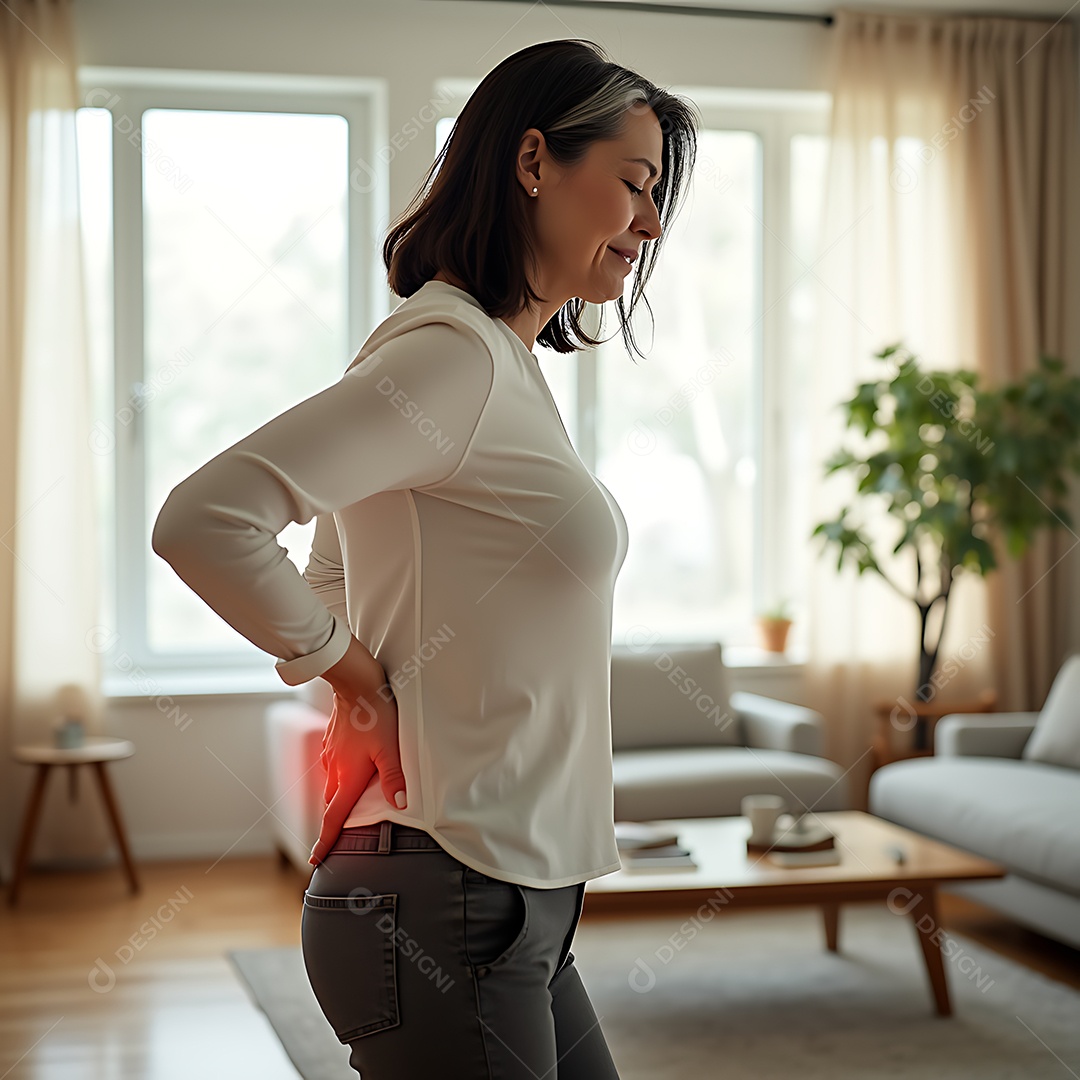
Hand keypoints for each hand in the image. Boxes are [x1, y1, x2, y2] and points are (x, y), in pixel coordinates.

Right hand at [309, 648, 406, 865]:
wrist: (356, 685)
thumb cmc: (376, 716)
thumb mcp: (391, 749)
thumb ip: (394, 778)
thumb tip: (398, 803)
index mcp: (347, 777)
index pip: (333, 818)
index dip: (325, 842)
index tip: (315, 860)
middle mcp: (335, 770)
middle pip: (331, 804)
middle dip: (332, 823)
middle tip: (333, 839)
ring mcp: (331, 755)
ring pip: (332, 785)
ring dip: (336, 800)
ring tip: (346, 808)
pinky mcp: (332, 742)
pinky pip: (334, 768)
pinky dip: (340, 778)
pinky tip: (349, 773)